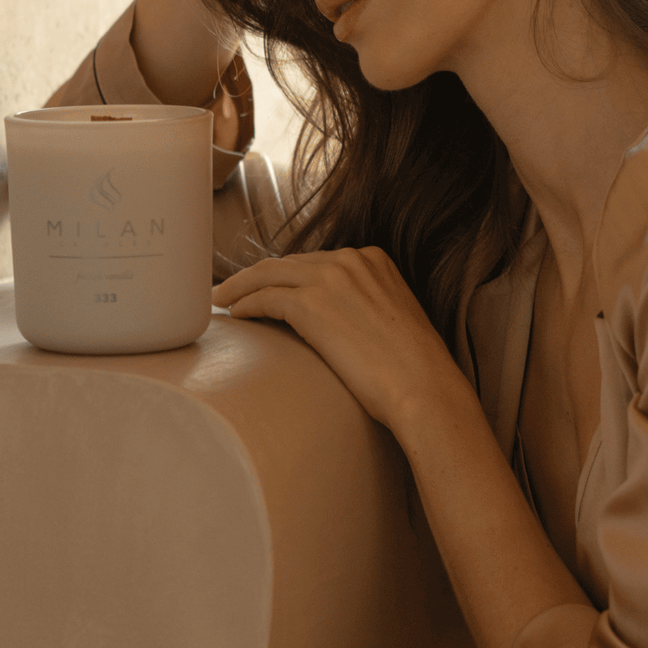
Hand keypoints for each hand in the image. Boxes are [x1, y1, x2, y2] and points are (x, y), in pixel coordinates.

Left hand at [211, 248, 469, 435]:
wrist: (423, 387)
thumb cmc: (413, 370)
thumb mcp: (394, 320)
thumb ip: (365, 306)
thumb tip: (340, 324)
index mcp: (374, 259)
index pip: (317, 261)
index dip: (287, 273)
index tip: (268, 285)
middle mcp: (352, 260)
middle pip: (289, 262)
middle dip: (258, 276)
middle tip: (233, 291)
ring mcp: (330, 278)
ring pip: (268, 273)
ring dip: (241, 286)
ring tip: (223, 300)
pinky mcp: (312, 304)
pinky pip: (265, 297)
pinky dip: (245, 304)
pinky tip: (235, 315)